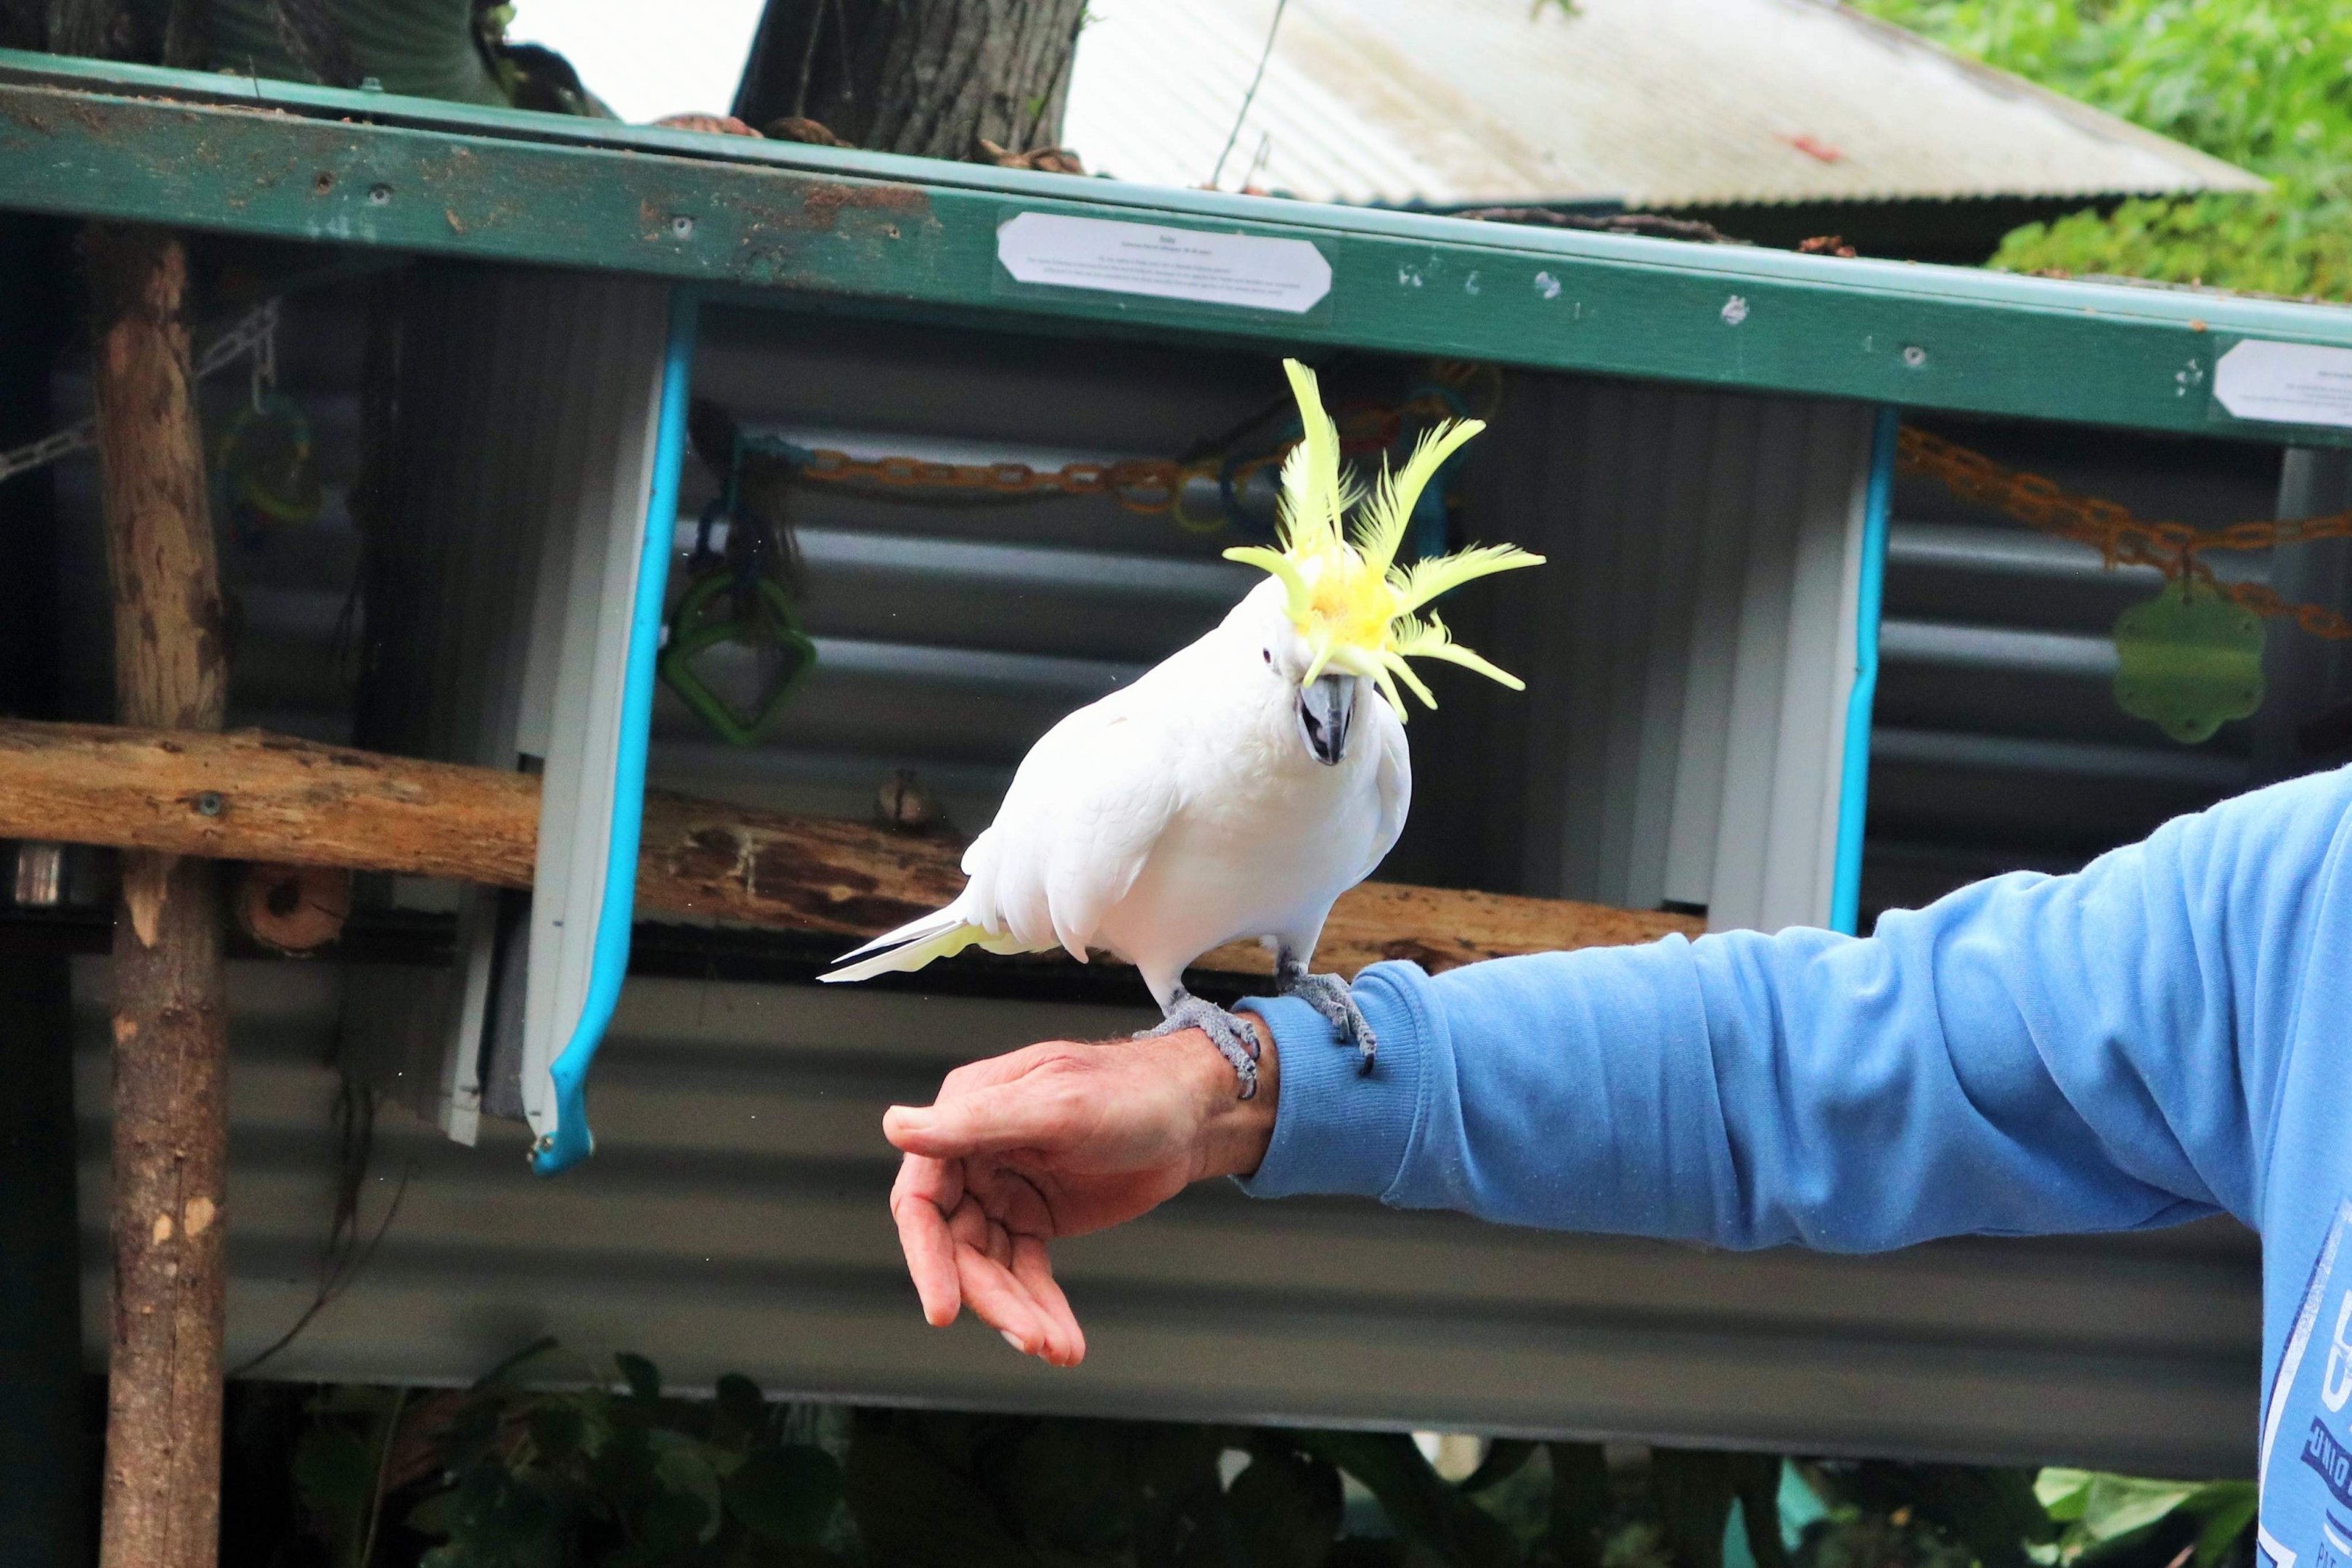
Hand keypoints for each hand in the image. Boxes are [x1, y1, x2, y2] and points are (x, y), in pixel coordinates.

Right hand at [882, 1020, 1277, 1366]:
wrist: (1192, 1113)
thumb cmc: (1129, 1091)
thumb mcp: (1057, 1104)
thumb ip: (978, 1122)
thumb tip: (895, 1127)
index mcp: (964, 1116)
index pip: (922, 1199)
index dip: (926, 1258)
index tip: (942, 1312)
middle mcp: (973, 1157)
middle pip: (956, 1246)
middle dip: (990, 1297)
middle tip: (1029, 1338)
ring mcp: (1003, 1191)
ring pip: (990, 1269)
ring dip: (1019, 1313)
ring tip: (1057, 1349)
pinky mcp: (1034, 1219)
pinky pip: (1025, 1274)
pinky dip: (1040, 1309)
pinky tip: (1064, 1342)